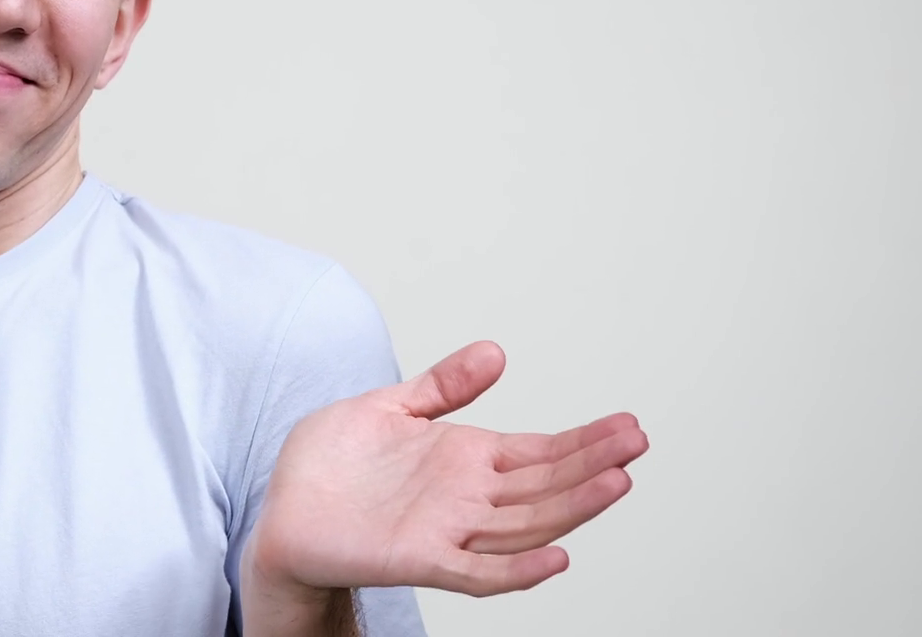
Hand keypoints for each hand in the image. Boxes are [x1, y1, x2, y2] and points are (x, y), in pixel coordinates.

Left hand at [243, 341, 647, 603]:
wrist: (283, 511)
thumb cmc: (331, 466)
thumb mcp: (390, 407)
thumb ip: (443, 385)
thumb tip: (496, 351)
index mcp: (465, 460)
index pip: (540, 451)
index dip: (584, 441)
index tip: (628, 425)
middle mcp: (467, 498)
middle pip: (546, 485)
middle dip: (594, 464)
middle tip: (638, 443)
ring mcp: (448, 530)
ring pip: (526, 523)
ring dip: (572, 508)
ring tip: (617, 483)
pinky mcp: (418, 558)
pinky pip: (478, 571)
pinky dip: (518, 569)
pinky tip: (557, 556)